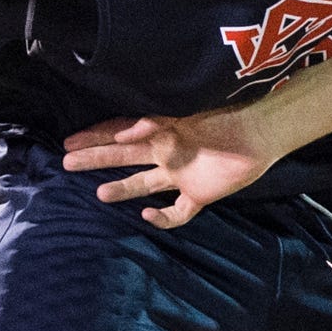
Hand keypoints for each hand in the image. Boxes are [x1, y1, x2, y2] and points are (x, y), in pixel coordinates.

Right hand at [59, 105, 275, 227]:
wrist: (264, 130)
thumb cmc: (228, 114)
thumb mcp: (183, 113)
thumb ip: (150, 124)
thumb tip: (119, 136)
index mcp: (160, 129)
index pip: (120, 133)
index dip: (94, 137)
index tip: (69, 142)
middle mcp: (167, 152)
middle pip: (124, 157)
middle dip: (95, 158)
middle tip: (67, 163)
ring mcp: (182, 175)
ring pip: (144, 183)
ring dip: (122, 189)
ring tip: (99, 194)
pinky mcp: (200, 194)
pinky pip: (177, 212)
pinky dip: (162, 218)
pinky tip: (146, 216)